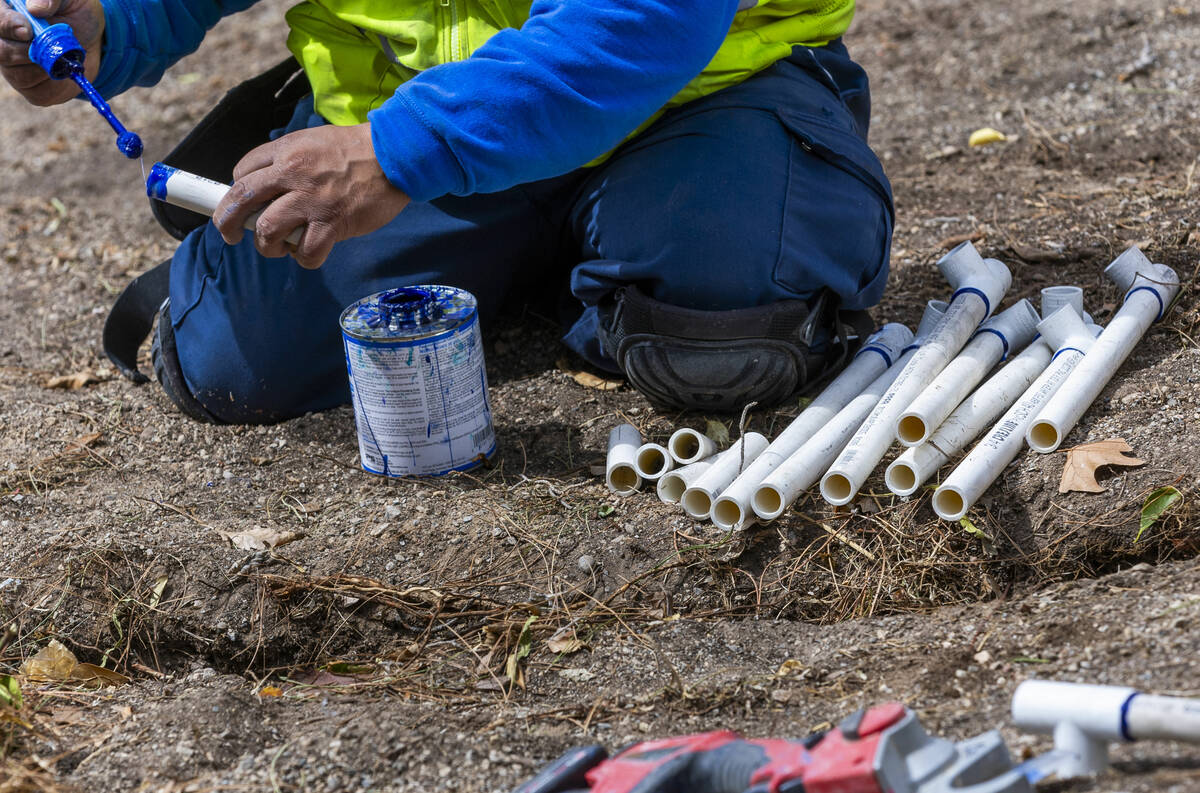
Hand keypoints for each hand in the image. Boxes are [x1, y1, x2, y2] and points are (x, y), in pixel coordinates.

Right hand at [0, 0, 103, 105]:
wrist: (90, 40)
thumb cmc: (73, 12)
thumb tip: (35, 9)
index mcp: (7, 13)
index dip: (9, 26)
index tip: (27, 30)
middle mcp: (2, 40)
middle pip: (1, 51)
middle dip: (29, 50)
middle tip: (52, 46)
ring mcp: (11, 65)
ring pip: (18, 74)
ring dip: (46, 67)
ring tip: (62, 55)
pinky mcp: (28, 87)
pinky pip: (36, 91)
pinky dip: (55, 83)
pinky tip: (63, 70)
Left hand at [213, 124, 410, 268]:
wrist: (396, 155)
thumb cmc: (359, 150)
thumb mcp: (316, 141)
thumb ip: (292, 160)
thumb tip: (274, 186)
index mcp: (287, 150)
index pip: (243, 172)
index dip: (236, 193)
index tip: (242, 205)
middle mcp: (292, 173)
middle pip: (241, 200)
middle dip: (226, 222)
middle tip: (230, 235)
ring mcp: (311, 200)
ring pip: (267, 231)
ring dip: (267, 246)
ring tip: (277, 248)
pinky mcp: (333, 223)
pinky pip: (306, 252)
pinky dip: (304, 258)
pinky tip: (309, 253)